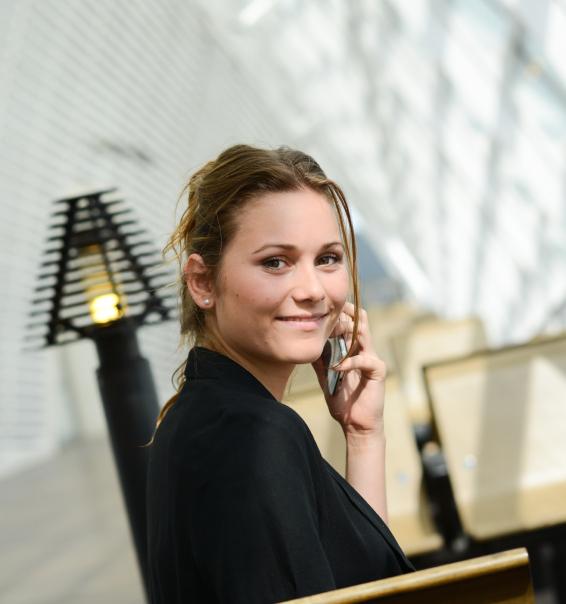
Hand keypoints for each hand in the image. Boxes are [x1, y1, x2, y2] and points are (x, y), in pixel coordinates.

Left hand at [312, 302, 386, 437]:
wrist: (355, 424)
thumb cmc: (342, 400)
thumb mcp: (325, 376)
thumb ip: (319, 360)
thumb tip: (307, 345)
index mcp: (353, 349)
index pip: (351, 321)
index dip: (340, 312)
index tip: (323, 307)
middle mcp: (364, 350)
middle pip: (360, 321)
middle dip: (345, 314)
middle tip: (328, 314)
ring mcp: (372, 358)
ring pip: (363, 334)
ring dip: (347, 330)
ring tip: (332, 332)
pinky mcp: (377, 371)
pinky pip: (364, 360)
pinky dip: (348, 362)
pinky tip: (336, 367)